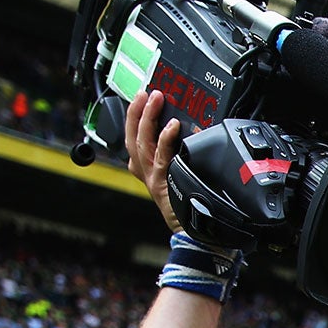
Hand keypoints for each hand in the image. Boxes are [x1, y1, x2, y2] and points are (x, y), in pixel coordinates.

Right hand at [125, 90, 185, 232]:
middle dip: (136, 112)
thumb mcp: (181, 175)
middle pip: (132, 137)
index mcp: (146, 170)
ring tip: (155, 98)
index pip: (132, 139)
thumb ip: (181, 155)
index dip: (133, 117)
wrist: (195, 235)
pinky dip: (165, 139)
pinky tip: (172, 126)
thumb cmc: (191, 205)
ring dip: (147, 118)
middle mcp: (145, 173)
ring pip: (142, 143)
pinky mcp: (163, 184)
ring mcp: (153, 179)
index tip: (139, 97)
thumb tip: (194, 131)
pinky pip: (162, 157)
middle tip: (145, 92)